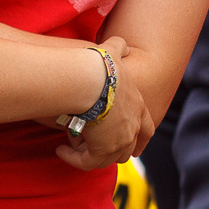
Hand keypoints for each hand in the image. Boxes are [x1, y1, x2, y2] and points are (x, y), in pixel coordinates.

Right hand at [55, 36, 148, 170]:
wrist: (91, 81)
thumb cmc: (100, 66)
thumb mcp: (113, 53)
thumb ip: (119, 48)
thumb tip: (121, 45)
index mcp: (139, 106)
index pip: (147, 130)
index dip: (140, 140)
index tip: (133, 149)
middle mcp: (133, 126)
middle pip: (127, 150)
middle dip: (112, 151)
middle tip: (93, 149)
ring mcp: (120, 141)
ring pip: (106, 158)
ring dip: (89, 154)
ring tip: (72, 144)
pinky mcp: (103, 150)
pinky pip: (88, 163)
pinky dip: (73, 159)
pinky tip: (61, 149)